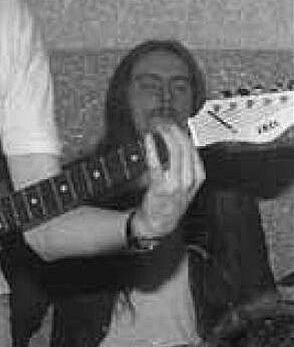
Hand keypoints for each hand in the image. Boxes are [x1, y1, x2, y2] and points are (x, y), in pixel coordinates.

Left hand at [132, 120, 205, 237]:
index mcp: (197, 178)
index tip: (174, 125)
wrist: (159, 224)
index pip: (194, 150)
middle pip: (185, 148)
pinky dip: (152, 149)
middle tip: (164, 123)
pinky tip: (148, 139)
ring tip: (158, 128)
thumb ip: (183, 167)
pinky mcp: (161, 187)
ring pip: (175, 153)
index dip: (183, 134)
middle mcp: (189, 180)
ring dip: (165, 136)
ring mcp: (176, 184)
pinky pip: (157, 164)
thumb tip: (175, 144)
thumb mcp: (184, 185)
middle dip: (175, 132)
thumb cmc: (169, 202)